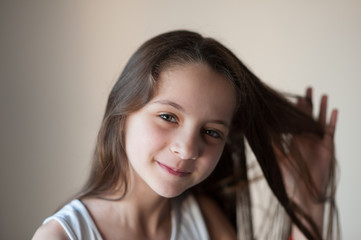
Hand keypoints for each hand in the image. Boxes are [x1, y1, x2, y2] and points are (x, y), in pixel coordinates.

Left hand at [275, 87, 337, 237]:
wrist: (303, 193)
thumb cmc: (289, 178)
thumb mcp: (277, 159)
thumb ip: (271, 146)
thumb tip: (258, 134)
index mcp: (295, 140)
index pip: (295, 121)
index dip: (295, 110)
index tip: (292, 97)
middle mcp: (307, 139)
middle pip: (308, 117)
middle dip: (308, 104)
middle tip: (306, 89)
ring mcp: (318, 143)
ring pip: (320, 121)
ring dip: (321, 108)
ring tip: (321, 95)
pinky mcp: (327, 148)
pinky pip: (331, 132)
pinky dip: (332, 121)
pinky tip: (334, 110)